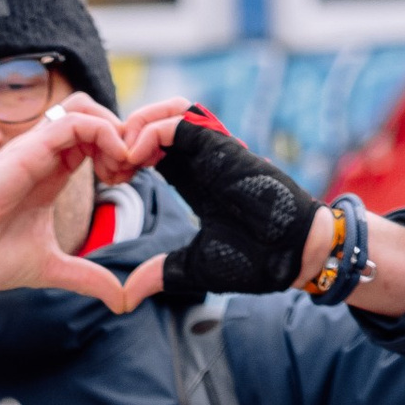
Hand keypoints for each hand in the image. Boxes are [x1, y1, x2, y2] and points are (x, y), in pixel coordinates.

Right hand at [0, 96, 167, 313]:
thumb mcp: (52, 268)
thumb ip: (88, 277)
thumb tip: (121, 300)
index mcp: (51, 171)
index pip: (94, 138)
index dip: (120, 153)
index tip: (128, 184)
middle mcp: (44, 153)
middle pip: (95, 113)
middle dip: (123, 137)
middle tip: (130, 172)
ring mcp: (36, 147)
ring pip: (87, 108)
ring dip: (115, 131)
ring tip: (121, 167)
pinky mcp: (29, 148)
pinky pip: (76, 121)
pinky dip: (104, 135)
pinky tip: (110, 168)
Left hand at [125, 111, 404, 318]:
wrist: (294, 257)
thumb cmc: (255, 261)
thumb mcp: (192, 267)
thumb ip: (159, 274)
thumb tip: (127, 295)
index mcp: (194, 178)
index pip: (152, 149)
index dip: (126, 156)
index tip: (111, 180)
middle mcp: (203, 158)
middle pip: (157, 119)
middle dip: (125, 134)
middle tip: (110, 164)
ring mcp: (214, 149)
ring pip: (168, 109)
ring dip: (137, 125)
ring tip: (122, 157)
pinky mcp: (223, 147)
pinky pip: (180, 121)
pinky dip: (151, 132)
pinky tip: (135, 158)